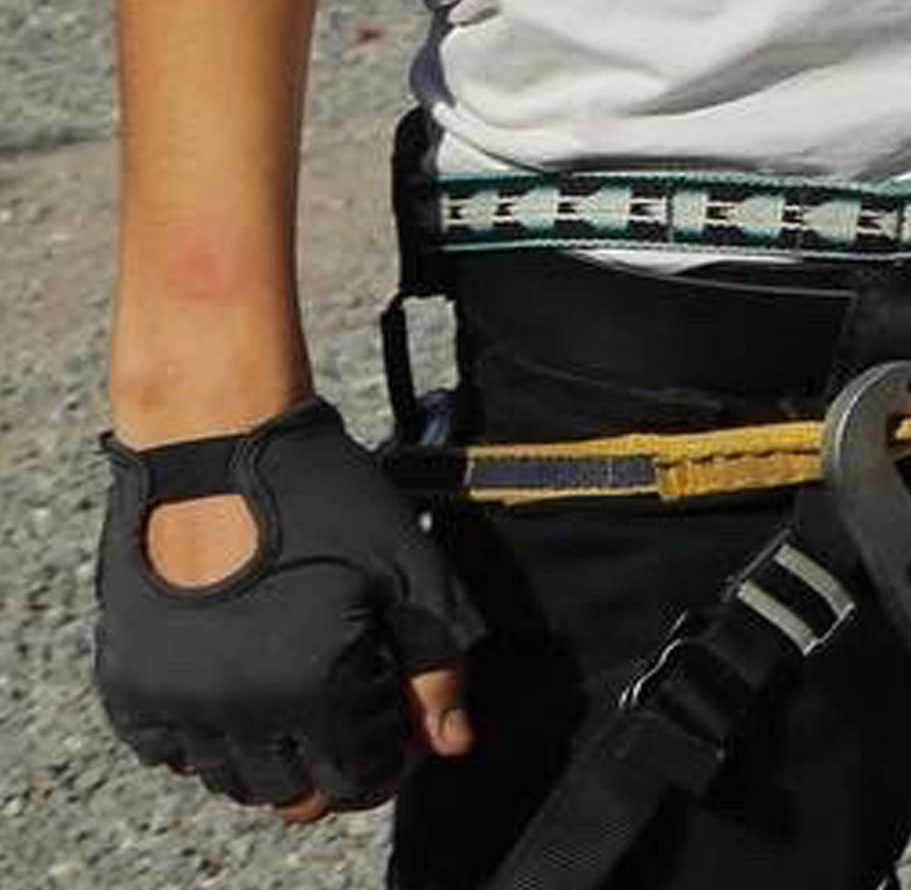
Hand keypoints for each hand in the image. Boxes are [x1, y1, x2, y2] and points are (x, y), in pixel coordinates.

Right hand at [95, 403, 478, 818]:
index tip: (396, 728)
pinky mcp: (130, 680)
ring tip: (296, 704)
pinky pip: (166, 751)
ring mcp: (177, 700)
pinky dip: (202, 740)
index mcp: (315, 688)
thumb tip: (454, 745)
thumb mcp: (408, 570)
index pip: (356, 782)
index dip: (387, 764)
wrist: (218, 443)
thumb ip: (435, 665)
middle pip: (290, 793)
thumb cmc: (327, 496)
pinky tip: (237, 695)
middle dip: (331, 765)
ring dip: (268, 757)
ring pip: (228, 780)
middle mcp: (240, 709)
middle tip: (348, 716)